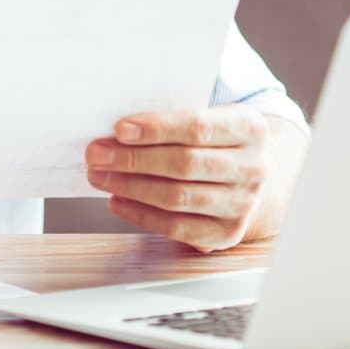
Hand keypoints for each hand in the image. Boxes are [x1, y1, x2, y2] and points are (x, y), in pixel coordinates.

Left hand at [85, 105, 269, 252]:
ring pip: (178, 197)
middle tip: (96, 154)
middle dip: (133, 159)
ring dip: (130, 186)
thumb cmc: (213, 138)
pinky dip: (141, 214)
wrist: (245, 174)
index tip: (119, 129)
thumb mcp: (207, 115)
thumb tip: (117, 129)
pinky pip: (177, 227)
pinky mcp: (227, 233)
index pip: (198, 127)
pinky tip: (117, 201)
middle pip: (184, 164)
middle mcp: (253, 168)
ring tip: (99, 175)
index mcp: (250, 127)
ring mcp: (243, 204)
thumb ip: (172, 117)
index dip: (157, 129)